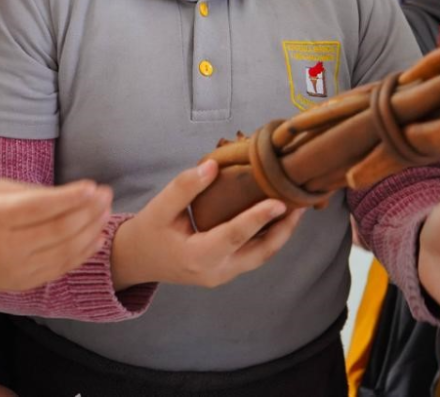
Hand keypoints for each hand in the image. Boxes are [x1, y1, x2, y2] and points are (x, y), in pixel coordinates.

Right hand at [0, 178, 111, 291]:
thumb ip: (31, 192)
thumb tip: (70, 195)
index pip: (40, 207)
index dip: (70, 197)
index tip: (93, 186)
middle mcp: (8, 246)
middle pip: (58, 230)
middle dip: (88, 211)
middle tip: (106, 195)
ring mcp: (18, 269)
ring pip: (64, 251)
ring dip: (91, 231)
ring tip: (106, 213)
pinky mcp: (26, 283)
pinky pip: (61, 268)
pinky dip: (82, 253)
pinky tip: (96, 237)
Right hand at [111, 160, 303, 289]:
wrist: (138, 259)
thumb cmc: (149, 231)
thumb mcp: (160, 207)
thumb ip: (185, 187)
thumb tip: (213, 165)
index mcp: (197, 257)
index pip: (234, 236)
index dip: (258, 217)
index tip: (279, 201)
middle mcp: (216, 271)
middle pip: (260, 252)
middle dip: (284, 228)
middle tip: (301, 202)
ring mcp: (224, 275)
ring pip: (262, 256)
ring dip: (282, 232)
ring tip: (298, 206)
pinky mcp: (228, 271)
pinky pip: (255, 254)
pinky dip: (270, 236)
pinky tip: (279, 216)